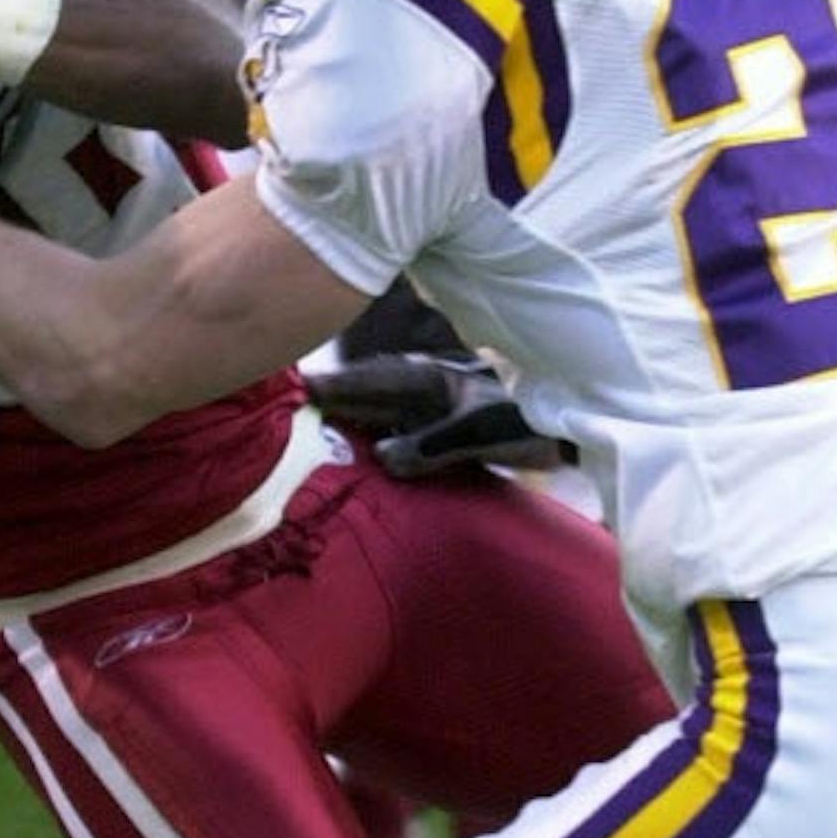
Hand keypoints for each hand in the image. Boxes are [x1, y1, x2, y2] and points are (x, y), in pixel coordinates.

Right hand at [303, 354, 568, 477]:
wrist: (568, 424)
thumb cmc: (527, 423)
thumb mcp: (481, 434)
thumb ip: (433, 445)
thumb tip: (383, 459)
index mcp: (423, 378)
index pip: (361, 381)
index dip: (323, 387)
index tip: (285, 394)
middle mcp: (413, 386)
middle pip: (353, 394)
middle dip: (316, 404)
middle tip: (268, 417)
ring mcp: (417, 405)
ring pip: (363, 411)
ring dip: (333, 422)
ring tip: (288, 437)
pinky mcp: (425, 425)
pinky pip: (379, 429)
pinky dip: (357, 438)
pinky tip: (338, 455)